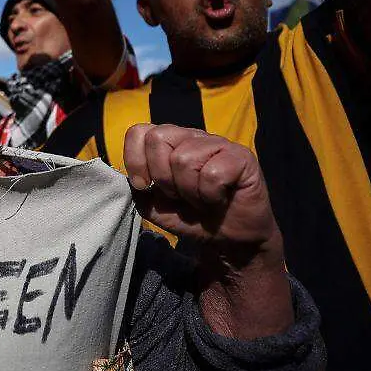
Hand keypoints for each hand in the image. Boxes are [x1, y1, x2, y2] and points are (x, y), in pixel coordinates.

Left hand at [123, 124, 279, 255]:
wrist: (229, 238)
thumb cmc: (193, 217)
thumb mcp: (156, 206)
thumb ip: (138, 190)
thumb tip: (129, 179)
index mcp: (169, 143)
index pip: (139, 132)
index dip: (135, 161)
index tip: (144, 186)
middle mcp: (192, 137)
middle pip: (158, 139)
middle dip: (163, 178)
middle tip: (179, 195)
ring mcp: (218, 143)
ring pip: (184, 158)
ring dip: (189, 191)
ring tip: (201, 199)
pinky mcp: (241, 156)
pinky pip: (213, 173)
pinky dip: (211, 195)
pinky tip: (219, 199)